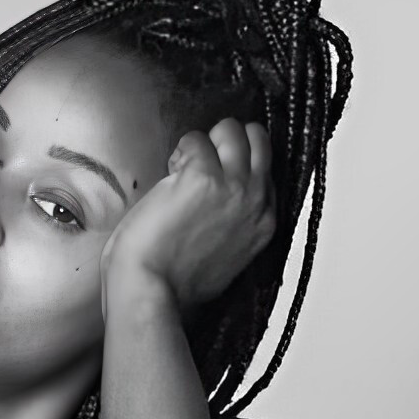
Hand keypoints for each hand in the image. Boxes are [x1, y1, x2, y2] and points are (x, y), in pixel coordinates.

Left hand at [101, 117, 275, 315]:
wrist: (153, 288)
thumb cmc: (179, 281)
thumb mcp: (231, 257)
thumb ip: (239, 224)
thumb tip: (228, 199)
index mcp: (265, 222)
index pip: (266, 167)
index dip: (238, 165)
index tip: (216, 181)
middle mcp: (256, 200)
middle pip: (258, 139)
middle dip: (228, 141)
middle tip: (202, 165)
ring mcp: (233, 186)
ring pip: (231, 129)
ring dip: (205, 142)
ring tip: (184, 169)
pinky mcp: (202, 176)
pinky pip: (195, 139)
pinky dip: (180, 151)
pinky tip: (170, 175)